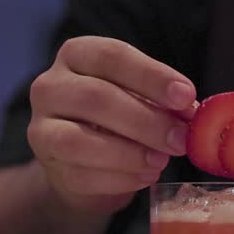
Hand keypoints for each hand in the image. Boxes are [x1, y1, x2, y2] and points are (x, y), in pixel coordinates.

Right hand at [28, 36, 196, 213]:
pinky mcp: (48, 166)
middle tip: (180, 139)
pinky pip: (82, 175)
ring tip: (162, 161)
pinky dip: (121, 178)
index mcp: (78, 55)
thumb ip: (163, 102)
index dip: (151, 76)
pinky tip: (146, 177)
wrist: (83, 163)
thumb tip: (192, 114)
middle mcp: (50, 86)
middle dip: (146, 120)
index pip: (112, 56)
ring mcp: (41, 128)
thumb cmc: (118, 120)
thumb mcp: (141, 99)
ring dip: (129, 153)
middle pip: (96, 97)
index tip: (185, 97)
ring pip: (79, 141)